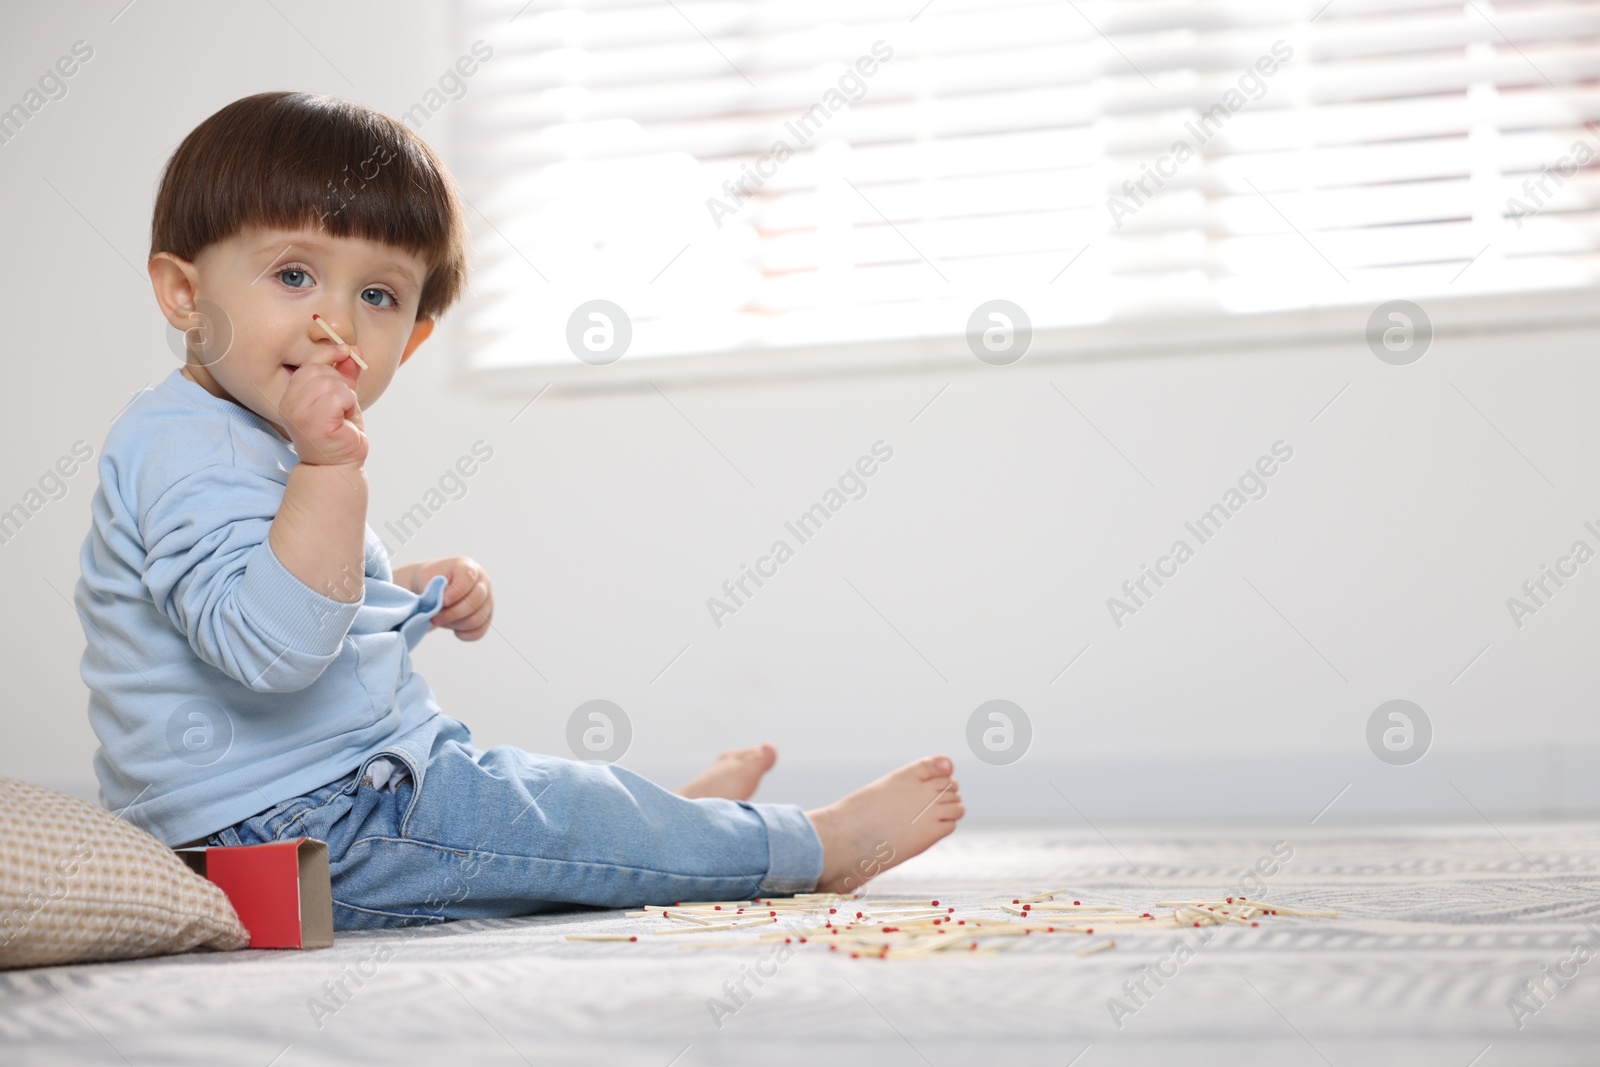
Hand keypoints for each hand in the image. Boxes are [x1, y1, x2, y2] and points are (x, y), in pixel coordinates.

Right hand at [279, 347, 365, 466]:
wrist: (339, 465)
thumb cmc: (340, 434)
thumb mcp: (343, 398)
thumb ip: (346, 375)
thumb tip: (354, 351)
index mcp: (292, 396)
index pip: (308, 364)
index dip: (328, 354)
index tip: (346, 351)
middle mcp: (290, 402)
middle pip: (321, 371)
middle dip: (340, 383)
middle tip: (342, 406)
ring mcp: (299, 412)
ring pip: (332, 382)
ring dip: (346, 396)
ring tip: (342, 414)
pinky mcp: (315, 421)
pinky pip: (340, 395)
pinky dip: (349, 404)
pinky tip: (344, 419)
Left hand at [408, 556, 492, 639]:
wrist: (434, 588)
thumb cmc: (430, 581)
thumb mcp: (426, 579)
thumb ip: (433, 590)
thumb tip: (441, 607)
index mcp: (467, 567)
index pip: (468, 579)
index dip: (456, 593)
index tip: (442, 601)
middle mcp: (482, 581)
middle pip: (476, 600)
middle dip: (453, 613)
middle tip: (434, 618)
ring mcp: (487, 599)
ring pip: (478, 618)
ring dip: (456, 624)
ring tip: (441, 621)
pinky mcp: (487, 616)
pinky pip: (480, 631)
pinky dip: (465, 634)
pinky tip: (454, 630)